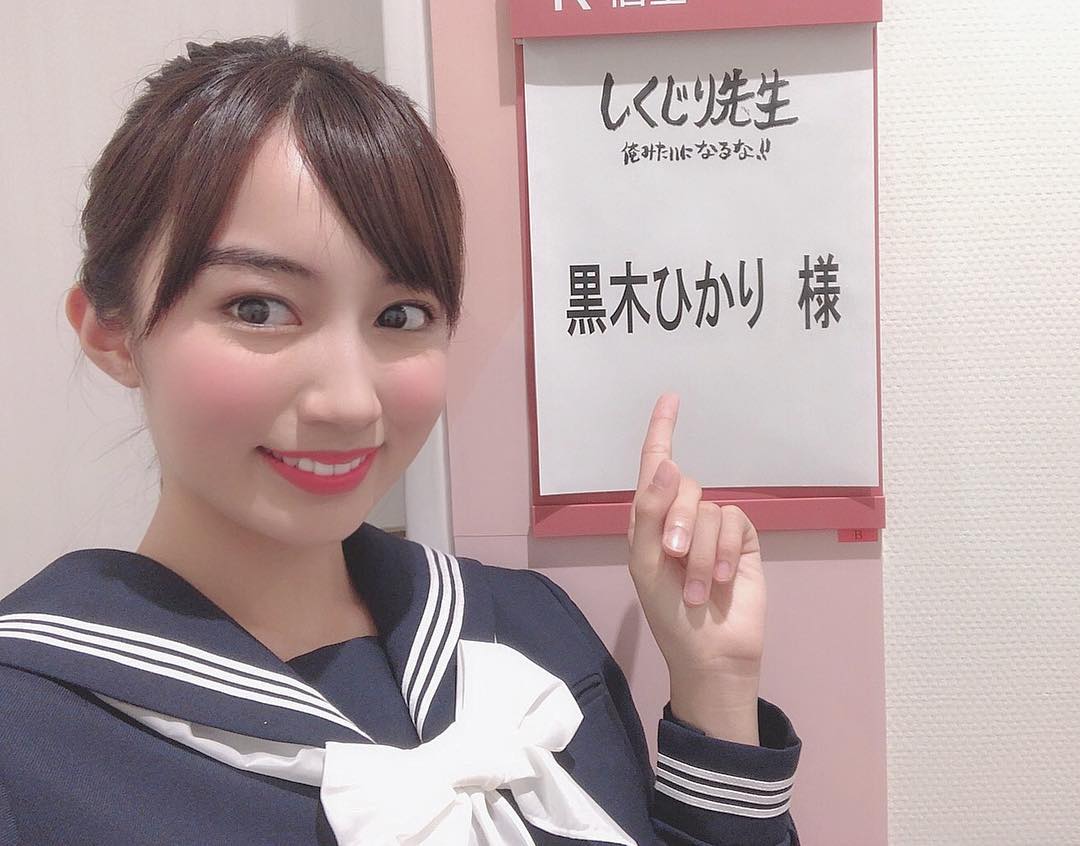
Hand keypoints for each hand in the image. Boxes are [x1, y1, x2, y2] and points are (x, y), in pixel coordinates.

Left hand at [627, 393, 766, 734]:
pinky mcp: (741, 539)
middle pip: (682, 485)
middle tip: (673, 559)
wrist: (709, 652)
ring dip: (700, 552)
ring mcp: (712, 527)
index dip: (662, 431)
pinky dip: (724, 551)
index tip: (671, 399)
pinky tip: (723, 579)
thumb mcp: (646, 563)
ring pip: (708, 509)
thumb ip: (650, 512)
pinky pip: (733, 522)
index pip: (654, 466)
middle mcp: (679, 516)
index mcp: (649, 519)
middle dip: (676, 522)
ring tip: (697, 588)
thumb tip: (668, 463)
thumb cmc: (668, 613)